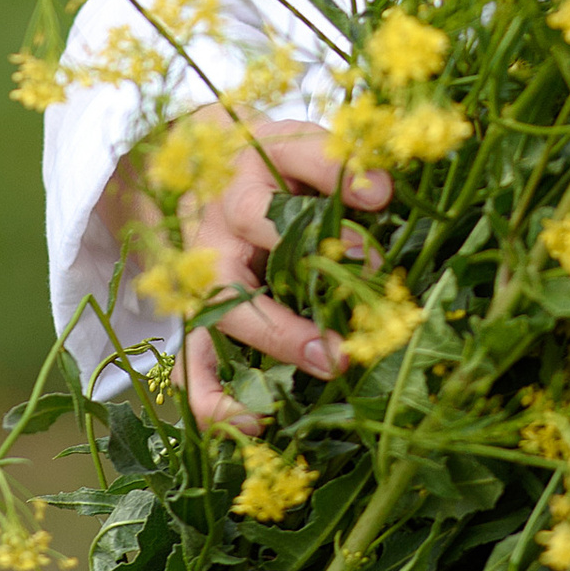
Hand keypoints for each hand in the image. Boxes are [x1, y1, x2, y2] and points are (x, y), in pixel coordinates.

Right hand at [134, 125, 394, 431]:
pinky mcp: (193, 318)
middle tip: (350, 330)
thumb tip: (381, 192)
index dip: (337, 183)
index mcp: (250, 176)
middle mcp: (219, 226)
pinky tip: (256, 425)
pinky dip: (215, 402)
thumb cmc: (266, 165)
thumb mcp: (300, 146)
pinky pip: (190, 368)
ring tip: (326, 369)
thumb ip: (339, 165)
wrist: (188, 167)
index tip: (380, 209)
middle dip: (298, 300)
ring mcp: (200, 276)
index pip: (292, 171)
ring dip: (275, 342)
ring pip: (220, 314)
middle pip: (248, 259)